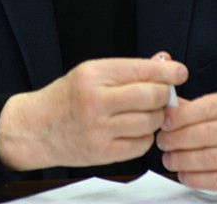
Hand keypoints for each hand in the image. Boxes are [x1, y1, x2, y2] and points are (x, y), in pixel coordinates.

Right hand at [0, 53, 187, 170]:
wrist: (36, 128)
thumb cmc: (65, 98)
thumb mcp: (91, 73)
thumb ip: (129, 69)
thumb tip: (164, 63)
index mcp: (93, 76)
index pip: (141, 70)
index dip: (167, 72)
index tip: (180, 72)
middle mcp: (96, 102)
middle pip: (151, 97)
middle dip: (164, 95)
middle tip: (163, 94)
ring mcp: (99, 130)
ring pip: (150, 122)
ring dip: (156, 117)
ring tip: (147, 112)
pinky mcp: (103, 153)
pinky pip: (141, 145)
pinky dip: (145, 136)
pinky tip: (135, 129)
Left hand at [155, 87, 216, 191]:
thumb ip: (202, 106)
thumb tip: (170, 108)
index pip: (207, 108)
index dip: (181, 116)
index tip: (164, 121)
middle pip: (206, 134)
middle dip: (177, 139)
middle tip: (162, 141)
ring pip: (210, 158)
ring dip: (183, 160)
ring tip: (169, 158)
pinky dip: (196, 178)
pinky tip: (185, 174)